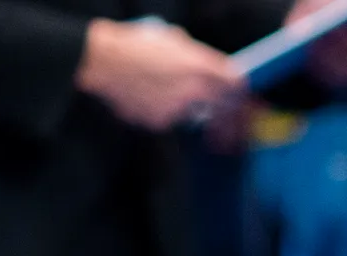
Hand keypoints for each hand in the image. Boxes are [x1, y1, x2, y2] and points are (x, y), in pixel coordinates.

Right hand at [75, 17, 242, 130]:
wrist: (103, 60)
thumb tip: (214, 69)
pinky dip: (160, 112)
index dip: (241, 93)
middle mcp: (195, 90)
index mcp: (201, 66)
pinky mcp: (160, 122)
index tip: (243, 100)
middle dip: (227, 117)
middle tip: (227, 123)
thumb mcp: (174, 40)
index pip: (235, 84)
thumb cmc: (136, 44)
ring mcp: (178, 109)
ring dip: (185, 109)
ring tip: (159, 89)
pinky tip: (144, 96)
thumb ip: (198, 57)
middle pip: (223, 109)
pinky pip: (167, 120)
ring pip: (192, 115)